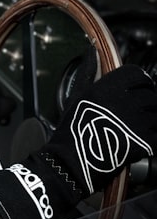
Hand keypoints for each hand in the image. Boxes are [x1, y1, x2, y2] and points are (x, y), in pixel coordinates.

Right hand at [0, 64, 156, 218]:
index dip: (141, 82)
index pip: (137, 75)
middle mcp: (122, 102)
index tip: (138, 90)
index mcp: (106, 88)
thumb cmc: (70, 132)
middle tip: (136, 114)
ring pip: (156, 115)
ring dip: (150, 121)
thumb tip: (94, 55)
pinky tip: (138, 142)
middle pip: (151, 95)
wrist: (70, 163)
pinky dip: (152, 139)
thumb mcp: (76, 97)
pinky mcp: (143, 141)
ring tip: (136, 129)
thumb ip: (90, 76)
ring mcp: (135, 122)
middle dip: (146, 103)